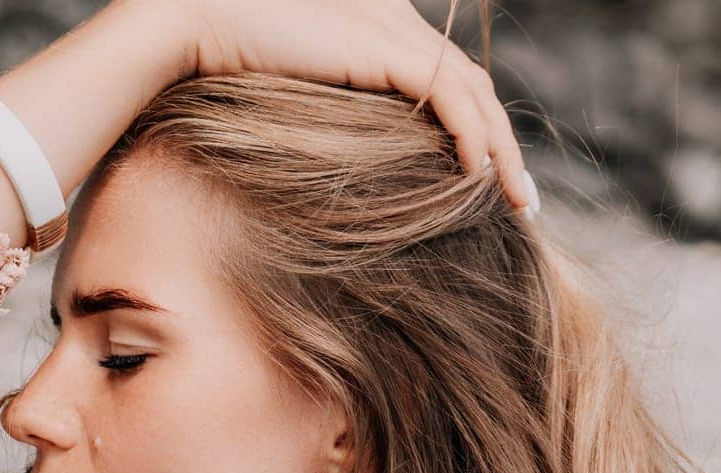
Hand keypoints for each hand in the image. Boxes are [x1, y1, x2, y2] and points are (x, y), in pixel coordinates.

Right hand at [183, 0, 532, 208]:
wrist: (196, 24)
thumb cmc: (231, 65)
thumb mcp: (302, 97)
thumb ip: (340, 110)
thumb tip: (352, 169)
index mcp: (385, 27)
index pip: (453, 80)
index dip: (481, 129)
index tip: (494, 181)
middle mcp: (399, 22)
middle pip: (474, 86)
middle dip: (506, 147)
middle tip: (524, 202)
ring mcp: (394, 31)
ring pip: (473, 92)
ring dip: (502, 150)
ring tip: (515, 200)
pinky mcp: (383, 48)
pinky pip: (448, 96)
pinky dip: (471, 135)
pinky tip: (478, 175)